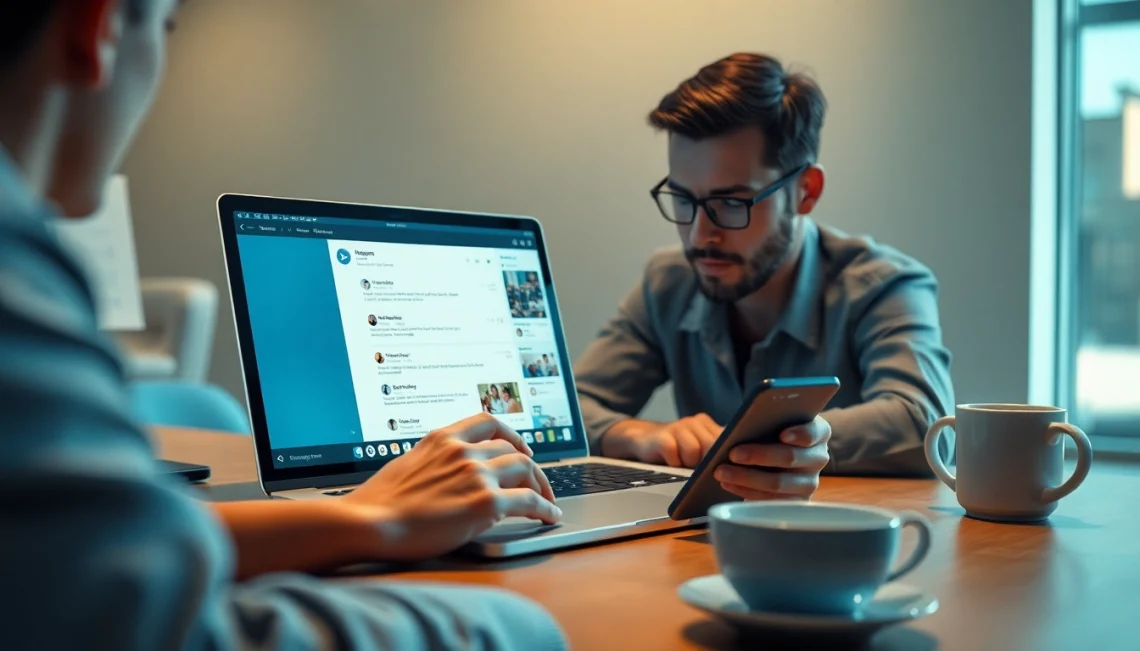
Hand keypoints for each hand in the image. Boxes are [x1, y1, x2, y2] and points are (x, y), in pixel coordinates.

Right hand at [344, 413, 560, 559]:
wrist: (370, 522)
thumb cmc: (379, 502)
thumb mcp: (405, 463)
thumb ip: (432, 460)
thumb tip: (442, 470)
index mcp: (443, 438)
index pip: (488, 422)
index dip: (510, 434)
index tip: (519, 446)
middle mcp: (463, 451)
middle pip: (512, 449)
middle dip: (530, 466)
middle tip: (537, 482)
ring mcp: (477, 474)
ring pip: (525, 469)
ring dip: (541, 485)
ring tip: (547, 501)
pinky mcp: (486, 502)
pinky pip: (529, 501)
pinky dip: (545, 508)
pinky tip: (550, 516)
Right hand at [604, 414, 722, 467]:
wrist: (643, 441)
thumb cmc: (678, 453)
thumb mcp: (700, 451)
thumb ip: (717, 454)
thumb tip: (737, 472)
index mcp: (709, 425)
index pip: (728, 438)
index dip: (728, 454)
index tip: (728, 467)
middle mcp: (695, 422)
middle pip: (712, 446)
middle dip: (707, 463)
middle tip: (698, 470)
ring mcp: (678, 427)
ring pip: (693, 451)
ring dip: (688, 464)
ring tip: (682, 465)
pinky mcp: (661, 436)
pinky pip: (673, 453)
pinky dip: (673, 462)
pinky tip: (670, 462)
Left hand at [713, 415, 830, 499]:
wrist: (777, 457)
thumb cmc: (772, 432)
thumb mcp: (774, 422)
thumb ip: (766, 421)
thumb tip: (742, 428)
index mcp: (819, 432)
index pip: (814, 432)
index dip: (800, 434)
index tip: (782, 434)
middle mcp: (819, 457)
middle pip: (790, 458)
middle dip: (759, 455)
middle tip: (733, 453)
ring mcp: (810, 482)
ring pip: (778, 483)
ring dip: (746, 477)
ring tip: (721, 471)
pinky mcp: (796, 501)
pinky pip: (770, 500)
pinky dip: (745, 491)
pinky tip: (728, 483)